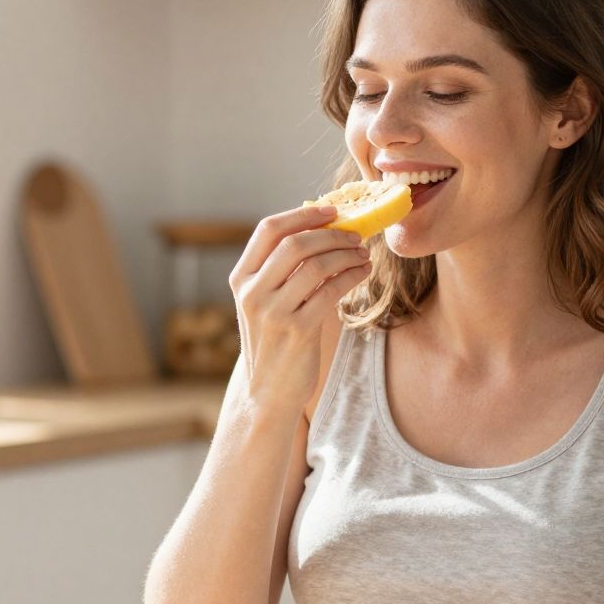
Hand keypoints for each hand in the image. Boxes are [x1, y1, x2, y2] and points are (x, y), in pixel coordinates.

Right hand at [228, 205, 372, 411]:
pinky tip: (361, 273)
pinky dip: (351, 276)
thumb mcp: (265, 302)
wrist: (267, 392)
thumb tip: (321, 229)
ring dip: (346, 255)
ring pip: (316, 265)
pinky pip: (331, 290)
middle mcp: (252, 292)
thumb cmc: (274, 342)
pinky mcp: (297, 330)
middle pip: (295, 243)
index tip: (331, 210)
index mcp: (241, 278)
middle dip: (332, 234)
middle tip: (355, 235)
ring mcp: (272, 312)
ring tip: (362, 255)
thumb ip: (281, 270)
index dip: (302, 215)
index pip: (268, 229)